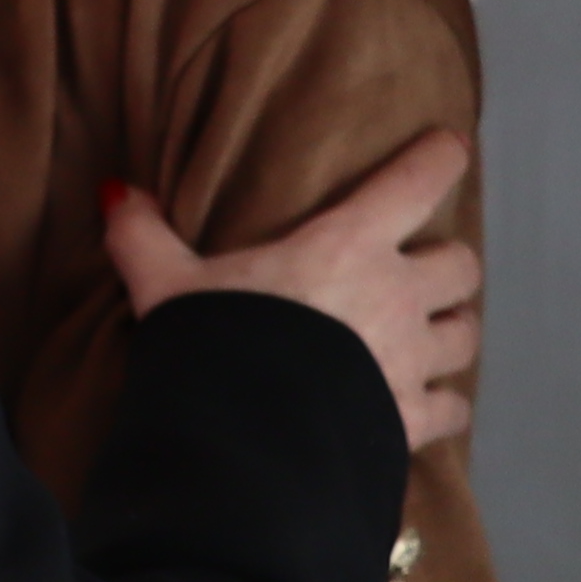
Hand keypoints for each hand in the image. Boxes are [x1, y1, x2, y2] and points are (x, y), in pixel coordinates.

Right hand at [109, 130, 479, 451]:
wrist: (244, 434)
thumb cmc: (215, 340)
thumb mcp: (165, 283)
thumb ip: (143, 235)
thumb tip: (115, 191)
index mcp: (347, 247)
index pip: (415, 184)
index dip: (439, 158)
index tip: (449, 147)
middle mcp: (396, 296)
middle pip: (458, 265)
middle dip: (444, 266)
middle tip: (417, 272)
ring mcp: (412, 360)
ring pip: (464, 334)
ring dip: (449, 331)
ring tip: (427, 335)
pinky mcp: (412, 417)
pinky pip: (451, 406)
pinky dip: (443, 402)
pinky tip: (426, 403)